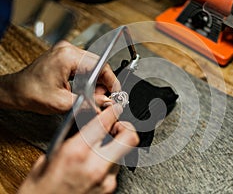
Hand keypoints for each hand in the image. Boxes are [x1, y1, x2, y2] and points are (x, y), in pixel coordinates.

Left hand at [0, 41, 120, 113]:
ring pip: (93, 65)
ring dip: (96, 81)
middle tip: (101, 97)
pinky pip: (85, 65)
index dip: (111, 80)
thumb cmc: (31, 93)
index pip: (100, 65)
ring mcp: (66, 51)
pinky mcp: (65, 56)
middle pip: (98, 63)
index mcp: (67, 56)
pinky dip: (88, 78)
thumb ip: (89, 103)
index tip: (115, 91)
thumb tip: (106, 102)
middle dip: (103, 82)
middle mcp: (68, 50)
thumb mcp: (63, 103)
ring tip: (90, 95)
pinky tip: (84, 89)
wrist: (16, 91)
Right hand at [18, 103, 138, 193]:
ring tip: (100, 147)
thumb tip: (86, 124)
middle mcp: (96, 166)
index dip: (113, 111)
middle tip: (116, 126)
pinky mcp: (109, 189)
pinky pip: (116, 167)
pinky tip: (95, 163)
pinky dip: (109, 161)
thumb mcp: (50, 156)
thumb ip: (72, 138)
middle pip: (130, 137)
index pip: (105, 123)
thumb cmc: (41, 189)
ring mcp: (106, 180)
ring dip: (115, 145)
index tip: (115, 108)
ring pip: (124, 152)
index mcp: (77, 153)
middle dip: (125, 127)